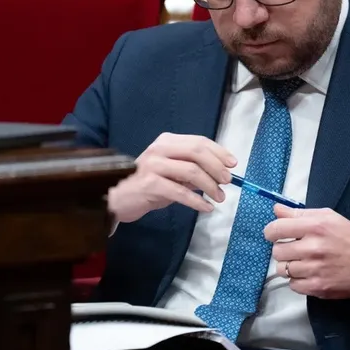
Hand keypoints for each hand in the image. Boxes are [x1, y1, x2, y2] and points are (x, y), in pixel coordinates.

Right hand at [106, 133, 236, 223]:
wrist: (117, 198)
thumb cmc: (146, 185)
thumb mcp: (170, 173)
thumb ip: (190, 170)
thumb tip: (219, 173)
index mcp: (167, 142)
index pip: (198, 141)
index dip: (219, 152)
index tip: (233, 164)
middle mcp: (159, 149)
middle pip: (197, 152)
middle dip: (217, 167)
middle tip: (227, 181)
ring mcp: (153, 165)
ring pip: (191, 171)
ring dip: (210, 185)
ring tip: (219, 197)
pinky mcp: (150, 184)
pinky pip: (181, 192)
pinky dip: (197, 201)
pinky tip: (206, 207)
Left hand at [263, 205, 349, 298]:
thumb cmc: (349, 237)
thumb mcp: (328, 217)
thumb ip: (300, 213)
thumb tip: (276, 209)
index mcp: (315, 227)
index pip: (276, 229)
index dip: (271, 232)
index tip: (275, 234)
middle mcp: (313, 248)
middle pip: (277, 251)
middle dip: (283, 250)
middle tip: (295, 250)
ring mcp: (314, 269)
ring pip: (283, 269)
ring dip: (290, 266)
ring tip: (303, 263)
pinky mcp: (317, 287)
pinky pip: (292, 285)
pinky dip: (298, 280)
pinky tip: (309, 274)